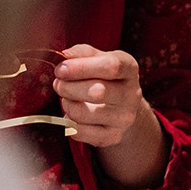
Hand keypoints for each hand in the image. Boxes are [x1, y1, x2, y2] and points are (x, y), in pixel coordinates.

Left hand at [54, 44, 167, 186]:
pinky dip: (68, 122)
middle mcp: (131, 95)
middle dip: (68, 87)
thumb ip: (81, 53)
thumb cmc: (103, 75)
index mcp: (129, 68)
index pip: (111, 67)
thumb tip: (64, 56)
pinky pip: (79, 132)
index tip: (60, 69)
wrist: (122, 105)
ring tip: (67, 98)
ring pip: (83, 114)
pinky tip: (73, 114)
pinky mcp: (113, 136)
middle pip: (97, 92)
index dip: (81, 68)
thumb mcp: (97, 57)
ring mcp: (124, 118)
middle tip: (58, 84)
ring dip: (67, 104)